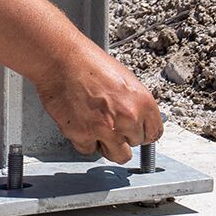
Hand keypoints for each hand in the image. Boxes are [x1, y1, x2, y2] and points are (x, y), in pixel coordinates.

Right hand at [33, 45, 163, 162]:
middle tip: (111, 121)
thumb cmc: (89, 63)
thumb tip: (138, 120)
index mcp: (143, 102)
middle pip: (135, 144)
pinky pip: (90, 150)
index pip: (154, 133)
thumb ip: (134, 104)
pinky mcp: (83, 136)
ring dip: (109, 145)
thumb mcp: (124, 79)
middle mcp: (128, 119)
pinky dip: (85, 141)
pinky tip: (82, 124)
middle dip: (124, 135)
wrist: (61, 60)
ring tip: (99, 128)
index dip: (142, 131)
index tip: (135, 131)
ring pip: (117, 155)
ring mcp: (106, 130)